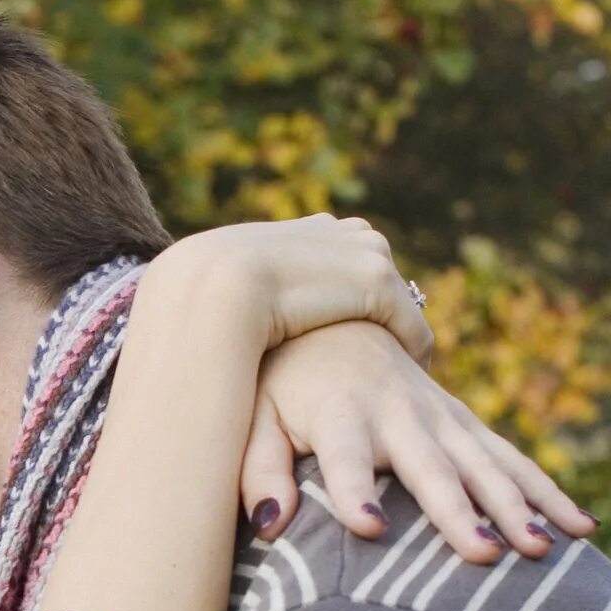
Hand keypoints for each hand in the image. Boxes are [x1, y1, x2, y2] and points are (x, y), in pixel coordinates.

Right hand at [152, 214, 435, 366]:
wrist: (208, 299)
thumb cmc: (197, 313)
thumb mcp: (217, 298)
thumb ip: (238, 302)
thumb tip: (235, 324)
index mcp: (296, 230)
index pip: (336, 250)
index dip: (343, 292)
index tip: (346, 329)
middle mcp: (334, 230)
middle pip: (372, 268)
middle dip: (379, 306)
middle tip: (383, 352)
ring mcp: (358, 252)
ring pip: (396, 298)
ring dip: (398, 332)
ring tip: (396, 371)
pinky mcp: (375, 282)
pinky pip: (411, 325)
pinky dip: (413, 352)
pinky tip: (406, 380)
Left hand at [243, 320, 594, 563]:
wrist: (329, 312)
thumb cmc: (280, 378)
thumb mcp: (254, 414)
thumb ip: (257, 467)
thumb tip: (268, 525)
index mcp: (341, 413)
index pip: (344, 460)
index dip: (351, 492)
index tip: (368, 528)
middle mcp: (397, 412)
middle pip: (429, 468)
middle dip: (457, 510)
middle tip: (483, 554)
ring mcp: (438, 414)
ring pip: (486, 464)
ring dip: (517, 506)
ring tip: (544, 550)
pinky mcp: (462, 421)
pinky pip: (511, 460)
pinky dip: (546, 492)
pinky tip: (584, 528)